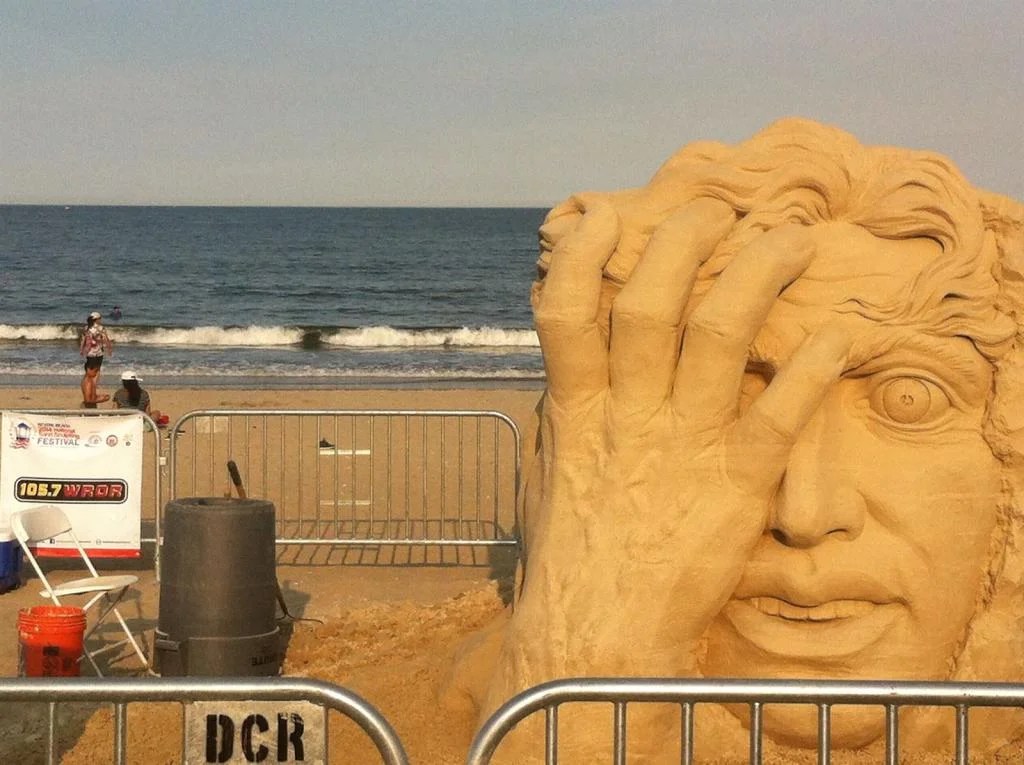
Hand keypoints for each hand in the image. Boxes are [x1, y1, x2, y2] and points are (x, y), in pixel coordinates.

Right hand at [488, 196, 850, 706]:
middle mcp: (629, 415)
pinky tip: (841, 335)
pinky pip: (782, 413)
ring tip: (788, 240)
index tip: (605, 215)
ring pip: (721, 336)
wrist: (599, 632)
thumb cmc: (576, 554)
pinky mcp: (736, 484)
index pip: (566, 312)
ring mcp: (684, 445)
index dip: (582, 255)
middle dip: (683, 242)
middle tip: (714, 210)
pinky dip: (813, 369)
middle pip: (651, 303)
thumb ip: (571, 409)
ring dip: (758, 275)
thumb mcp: (555, 470)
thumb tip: (582, 360)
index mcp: (577, 410)